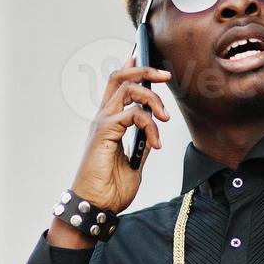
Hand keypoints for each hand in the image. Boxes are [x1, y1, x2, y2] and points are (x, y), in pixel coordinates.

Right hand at [70, 51, 172, 213]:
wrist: (96, 207)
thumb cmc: (110, 189)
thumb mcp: (135, 163)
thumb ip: (141, 144)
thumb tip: (153, 133)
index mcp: (108, 123)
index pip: (115, 86)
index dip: (129, 68)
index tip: (139, 56)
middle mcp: (103, 118)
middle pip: (120, 78)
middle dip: (145, 70)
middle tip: (166, 75)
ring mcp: (102, 123)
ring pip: (128, 90)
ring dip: (153, 99)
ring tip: (164, 119)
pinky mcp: (105, 132)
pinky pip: (134, 115)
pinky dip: (150, 126)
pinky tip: (155, 144)